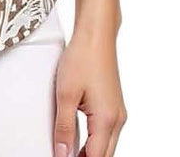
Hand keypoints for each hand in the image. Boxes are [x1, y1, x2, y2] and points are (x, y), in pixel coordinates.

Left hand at [53, 29, 127, 156]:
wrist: (96, 34)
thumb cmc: (82, 57)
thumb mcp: (66, 94)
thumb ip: (64, 128)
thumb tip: (62, 155)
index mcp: (106, 120)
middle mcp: (117, 119)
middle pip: (103, 156)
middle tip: (63, 156)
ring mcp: (117, 112)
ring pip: (106, 146)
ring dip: (90, 153)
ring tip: (68, 152)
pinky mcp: (114, 105)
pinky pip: (106, 133)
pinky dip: (95, 141)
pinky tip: (80, 139)